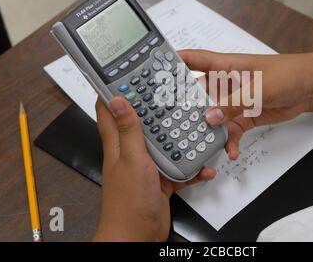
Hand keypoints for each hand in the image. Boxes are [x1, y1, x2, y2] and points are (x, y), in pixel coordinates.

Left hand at [93, 98, 215, 241]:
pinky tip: (203, 166)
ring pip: (164, 144)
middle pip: (142, 124)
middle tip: (169, 94)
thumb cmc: (127, 202)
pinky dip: (192, 168)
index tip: (125, 76)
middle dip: (154, 109)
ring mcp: (147, 166)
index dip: (114, 92)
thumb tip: (118, 100)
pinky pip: (179, 169)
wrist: (137, 236)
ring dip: (177, 138)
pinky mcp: (161, 180)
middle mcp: (132, 152)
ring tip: (193, 126)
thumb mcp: (132, 160)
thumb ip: (128, 131)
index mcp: (118, 144)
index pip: (109, 111)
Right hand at [179, 49, 312, 159]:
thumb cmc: (286, 75)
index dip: (173, 61)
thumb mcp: (256, 88)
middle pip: (197, 94)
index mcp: (224, 67)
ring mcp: (233, 101)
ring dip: (208, 130)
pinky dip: (229, 141)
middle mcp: (224, 84)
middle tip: (171, 121)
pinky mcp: (243, 116)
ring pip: (212, 116)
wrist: (308, 89)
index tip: (154, 70)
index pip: (193, 60)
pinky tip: (231, 151)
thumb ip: (232, 103)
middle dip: (185, 107)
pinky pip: (230, 130)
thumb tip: (209, 118)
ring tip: (200, 144)